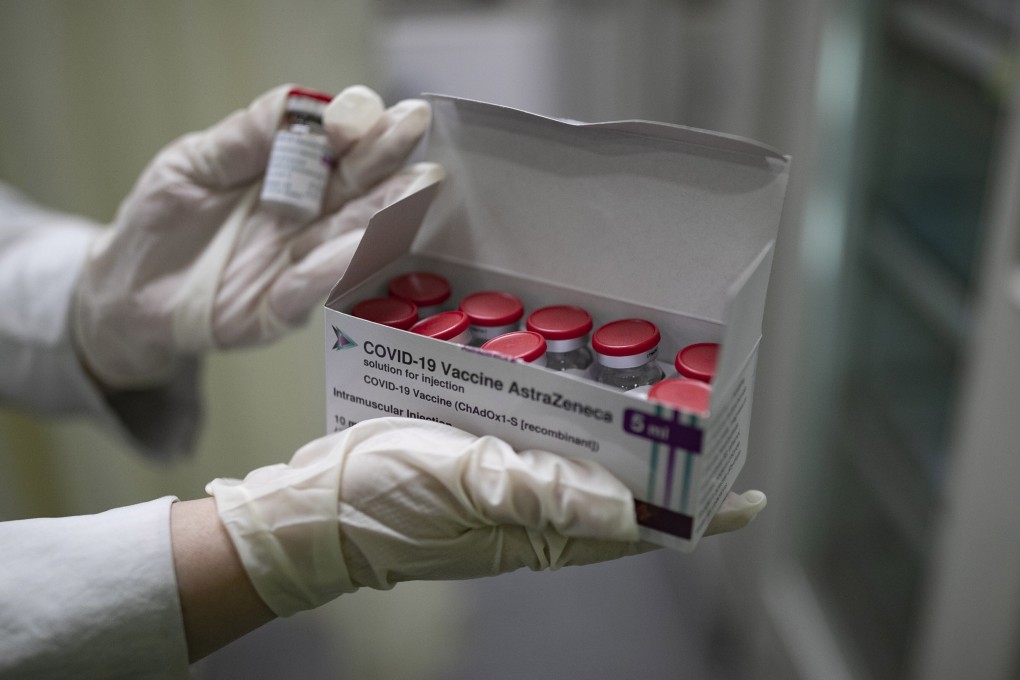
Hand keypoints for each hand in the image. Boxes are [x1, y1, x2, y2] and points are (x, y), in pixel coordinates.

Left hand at [73, 84, 441, 389]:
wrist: (128, 291)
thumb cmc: (163, 221)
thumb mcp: (191, 165)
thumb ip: (242, 139)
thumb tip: (297, 105)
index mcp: (290, 174)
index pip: (334, 144)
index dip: (351, 124)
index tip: (361, 113)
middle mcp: (308, 217)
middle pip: (356, 184)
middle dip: (387, 156)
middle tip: (417, 128)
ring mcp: (300, 263)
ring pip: (350, 235)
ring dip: (384, 211)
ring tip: (418, 185)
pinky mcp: (283, 311)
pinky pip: (310, 289)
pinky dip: (329, 267)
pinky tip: (353, 247)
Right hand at [205, 417, 764, 616]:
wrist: (315, 508)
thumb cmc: (383, 503)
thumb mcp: (465, 486)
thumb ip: (542, 489)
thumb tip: (626, 504)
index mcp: (542, 529)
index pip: (638, 527)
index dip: (694, 514)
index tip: (746, 499)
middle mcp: (535, 516)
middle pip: (620, 495)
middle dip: (665, 464)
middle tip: (700, 420)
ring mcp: (508, 494)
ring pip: (581, 469)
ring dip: (618, 440)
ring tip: (650, 399)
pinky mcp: (481, 471)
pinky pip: (538, 450)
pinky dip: (563, 425)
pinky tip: (565, 394)